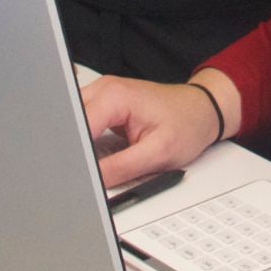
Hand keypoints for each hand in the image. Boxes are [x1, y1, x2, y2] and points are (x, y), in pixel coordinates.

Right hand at [81, 73, 236, 188]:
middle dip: (68, 149)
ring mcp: (102, 95)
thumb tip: (92, 181)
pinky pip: (82, 123)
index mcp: (114, 96)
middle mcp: (104, 90)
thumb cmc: (187, 123)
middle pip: (68, 122)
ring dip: (74, 145)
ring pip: (72, 122)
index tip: (72, 176)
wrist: (202, 109)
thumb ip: (121, 168)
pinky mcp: (103, 105)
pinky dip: (82, 141)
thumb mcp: (158, 153)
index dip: (70, 154)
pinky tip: (89, 156)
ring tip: (85, 166)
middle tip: (74, 176)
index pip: (76, 127)